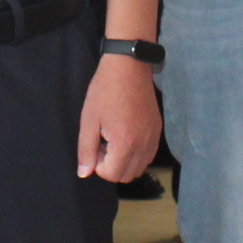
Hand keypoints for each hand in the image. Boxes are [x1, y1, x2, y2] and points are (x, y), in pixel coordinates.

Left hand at [76, 53, 161, 182]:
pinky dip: (136, 154)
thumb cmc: (104, 91)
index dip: (97, 164)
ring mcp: (153, 138)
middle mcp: (143, 145)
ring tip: (113, 139)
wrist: (129, 66)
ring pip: (139, 168)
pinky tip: (126, 135)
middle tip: (102, 143)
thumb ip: (86, 150)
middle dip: (111, 166)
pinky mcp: (157, 130)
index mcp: (125, 144)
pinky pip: (148, 155)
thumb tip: (84, 173)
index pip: (111, 175)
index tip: (94, 144)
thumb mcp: (89, 120)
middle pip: (127, 176)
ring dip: (124, 162)